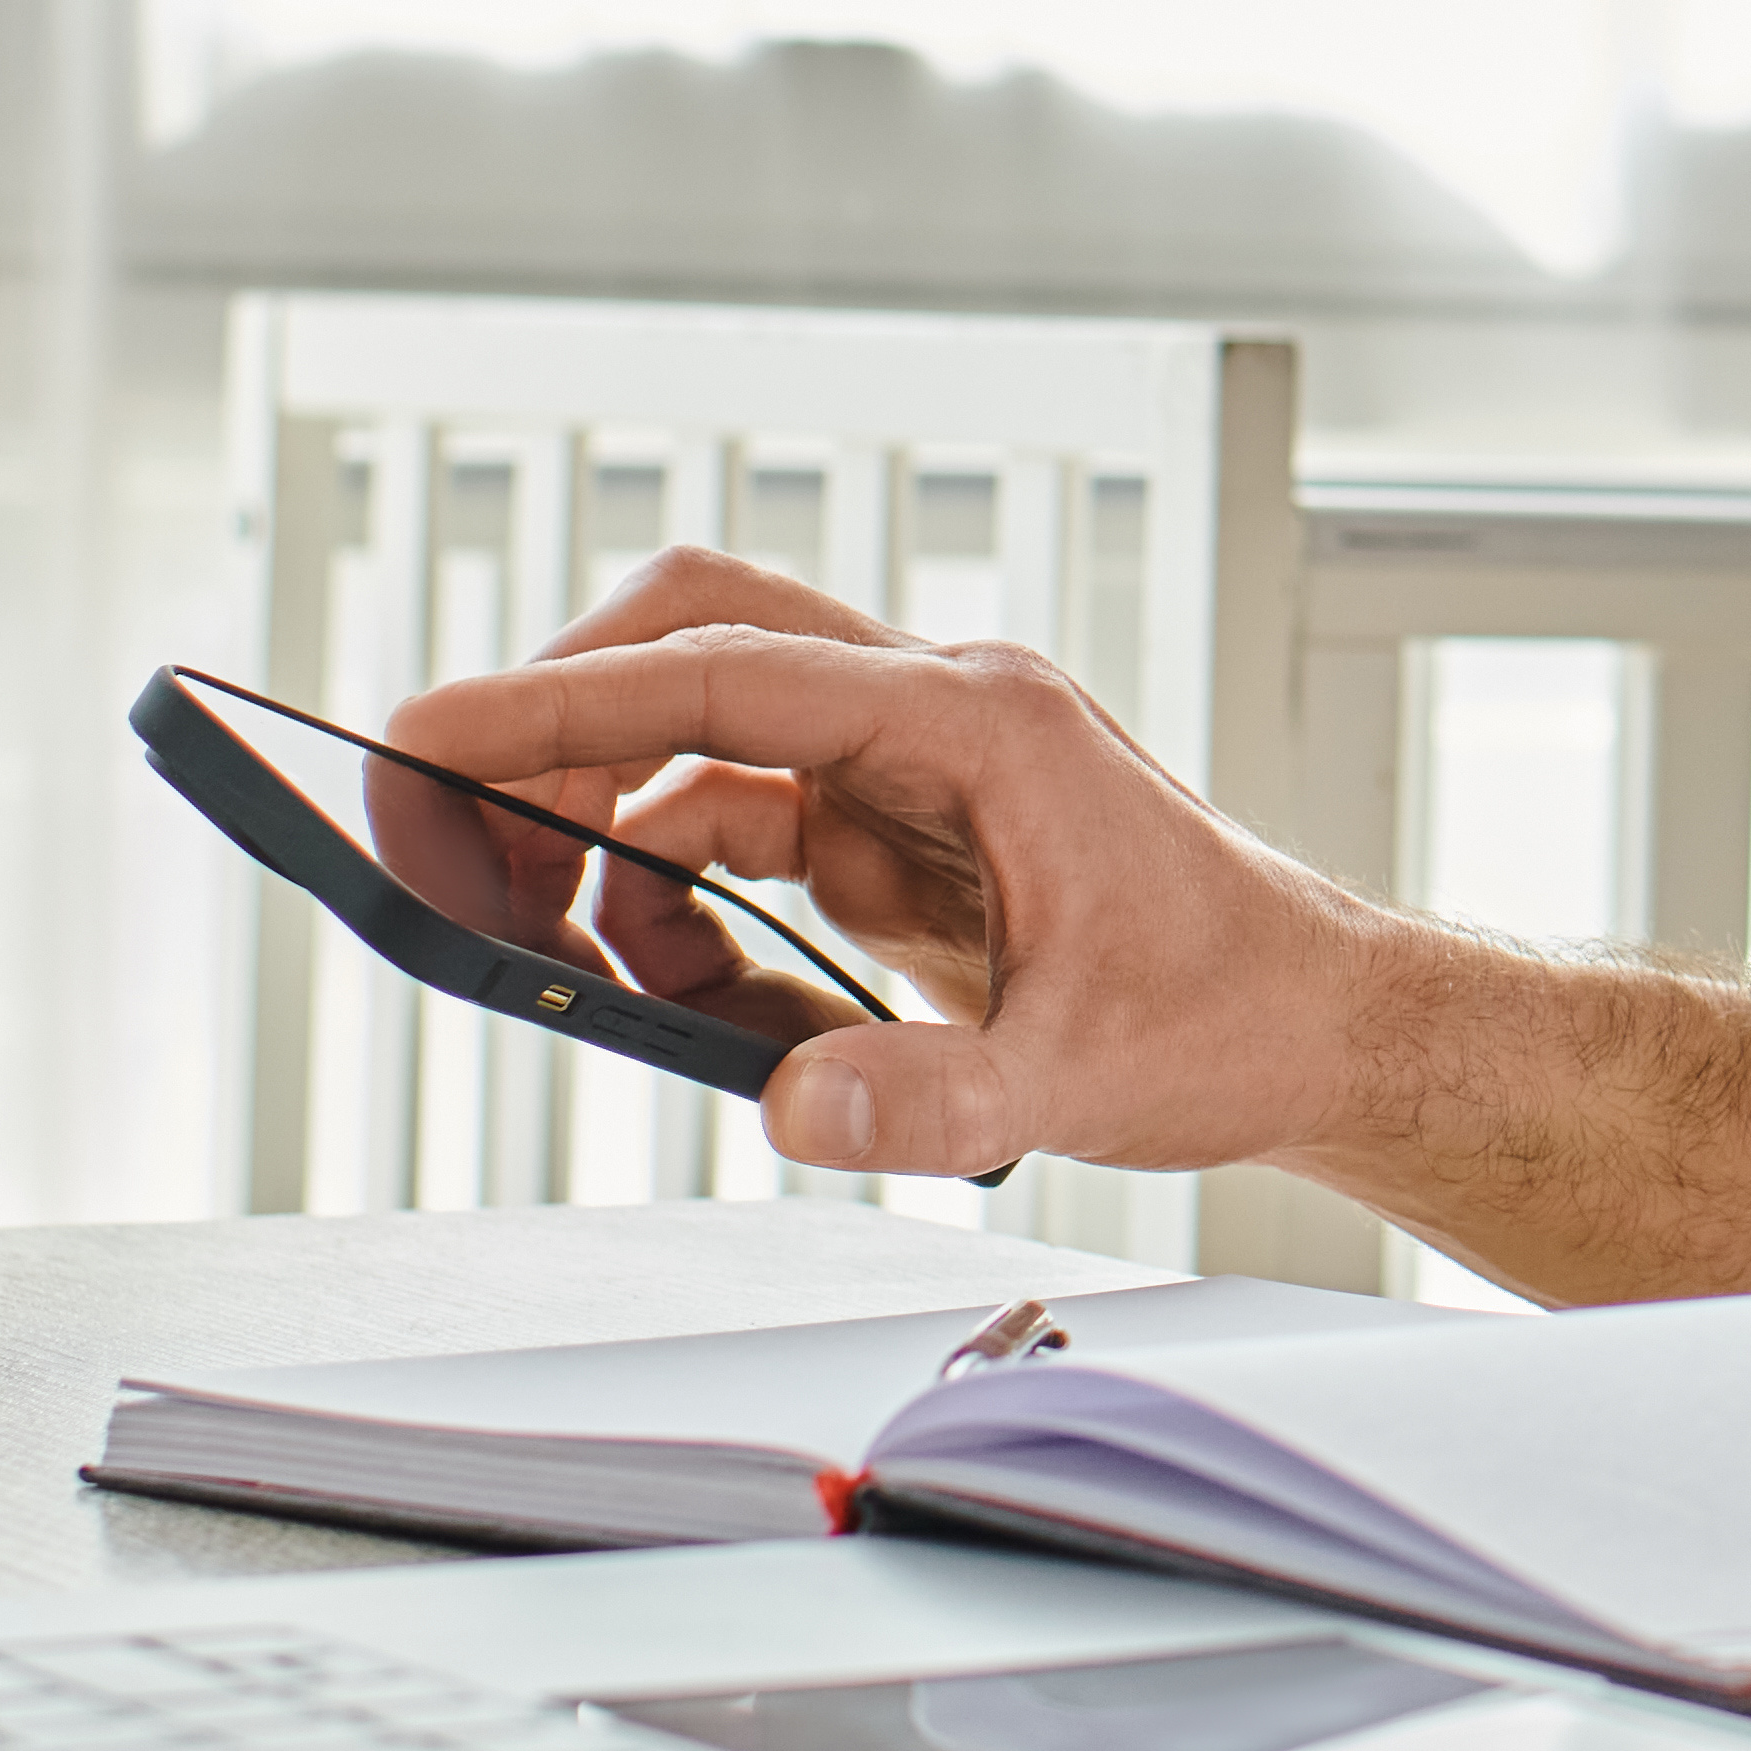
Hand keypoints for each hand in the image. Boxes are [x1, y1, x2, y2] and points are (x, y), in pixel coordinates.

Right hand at [391, 550, 1389, 1180]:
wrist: (1321, 1026)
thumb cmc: (1234, 1014)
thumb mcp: (1082, 1076)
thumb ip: (932, 1096)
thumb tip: (785, 1109)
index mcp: (979, 717)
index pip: (727, 669)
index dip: (564, 702)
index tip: (428, 732)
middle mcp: (937, 708)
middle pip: (698, 641)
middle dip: (559, 724)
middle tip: (444, 829)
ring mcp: (913, 762)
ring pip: (706, 736)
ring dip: (612, 831)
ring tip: (569, 951)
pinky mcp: (899, 828)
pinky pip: (742, 824)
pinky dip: (682, 899)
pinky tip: (702, 1002)